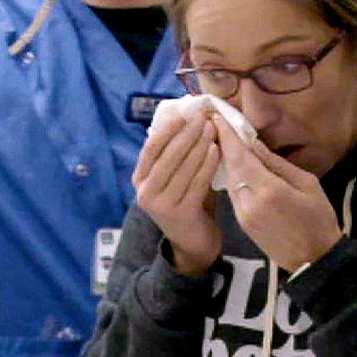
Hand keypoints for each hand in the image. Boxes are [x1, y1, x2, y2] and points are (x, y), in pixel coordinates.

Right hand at [133, 100, 222, 275]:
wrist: (192, 242)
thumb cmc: (185, 202)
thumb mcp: (173, 178)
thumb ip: (174, 156)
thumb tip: (187, 118)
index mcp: (140, 180)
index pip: (151, 148)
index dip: (168, 128)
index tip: (186, 113)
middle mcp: (145, 193)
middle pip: (167, 155)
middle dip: (187, 133)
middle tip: (203, 118)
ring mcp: (161, 205)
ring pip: (183, 167)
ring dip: (199, 145)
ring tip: (213, 129)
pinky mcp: (180, 213)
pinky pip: (197, 182)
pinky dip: (208, 164)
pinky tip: (217, 151)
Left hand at [215, 119, 343, 269]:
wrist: (314, 259)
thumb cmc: (319, 218)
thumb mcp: (307, 184)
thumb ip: (277, 164)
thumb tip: (255, 144)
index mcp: (269, 190)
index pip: (240, 156)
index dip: (227, 136)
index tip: (216, 116)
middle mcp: (249, 202)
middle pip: (230, 167)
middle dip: (223, 144)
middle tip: (216, 123)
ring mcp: (243, 215)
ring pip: (229, 181)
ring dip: (226, 160)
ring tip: (224, 140)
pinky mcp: (242, 224)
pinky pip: (233, 194)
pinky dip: (232, 177)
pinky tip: (234, 166)